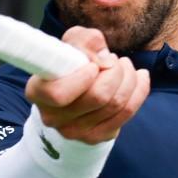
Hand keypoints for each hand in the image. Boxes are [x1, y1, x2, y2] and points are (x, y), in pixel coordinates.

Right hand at [25, 26, 150, 143]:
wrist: (75, 92)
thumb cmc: (71, 64)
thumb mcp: (72, 43)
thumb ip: (85, 40)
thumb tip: (104, 57)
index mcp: (38, 93)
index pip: (59, 94)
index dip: (83, 77)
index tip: (93, 65)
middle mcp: (53, 117)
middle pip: (98, 97)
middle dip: (115, 71)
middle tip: (114, 60)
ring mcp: (76, 132)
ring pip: (116, 103)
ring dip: (129, 77)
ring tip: (125, 65)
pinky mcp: (97, 136)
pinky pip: (128, 112)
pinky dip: (139, 90)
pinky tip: (139, 76)